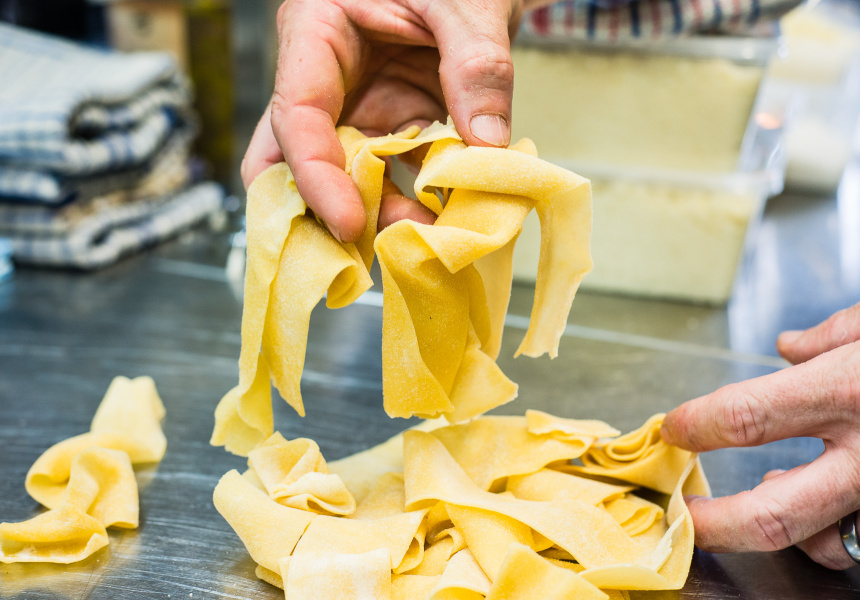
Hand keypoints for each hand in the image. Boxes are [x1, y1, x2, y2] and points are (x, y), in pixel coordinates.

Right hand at [242, 0, 527, 241]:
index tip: (348, 223)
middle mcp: (329, 81)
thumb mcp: (464, 2)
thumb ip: (477, 65)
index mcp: (318, 34)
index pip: (295, 115)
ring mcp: (361, 108)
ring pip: (348, 179)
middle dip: (323, 213)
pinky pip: (396, 175)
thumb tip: (486, 144)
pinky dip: (416, 203)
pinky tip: (444, 222)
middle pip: (297, 161)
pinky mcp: (395, 125)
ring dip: (381, 215)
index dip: (315, 176)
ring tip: (425, 244)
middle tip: (360, 258)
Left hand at [661, 303, 859, 568]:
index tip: (671, 429)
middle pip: (772, 513)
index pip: (746, 416)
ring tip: (763, 492)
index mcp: (851, 390)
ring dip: (782, 525)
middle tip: (680, 516)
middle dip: (713, 523)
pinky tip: (826, 506)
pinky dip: (834, 532)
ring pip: (825, 544)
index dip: (695, 426)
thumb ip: (840, 333)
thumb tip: (790, 346)